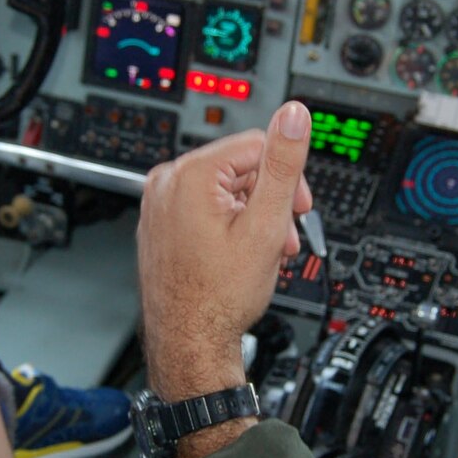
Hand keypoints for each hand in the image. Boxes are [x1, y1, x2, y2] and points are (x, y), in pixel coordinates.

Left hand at [137, 101, 312, 401]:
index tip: (298, 209)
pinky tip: (239, 253)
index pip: (257, 145)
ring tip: (264, 251)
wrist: (189, 342)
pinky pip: (203, 208)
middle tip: (283, 236)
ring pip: (224, 190)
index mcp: (190, 174)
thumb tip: (293, 114)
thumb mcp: (265, 224)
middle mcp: (167, 182)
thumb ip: (282, 164)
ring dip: (253, 215)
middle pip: (240, 168)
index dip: (286, 178)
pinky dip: (228, 225)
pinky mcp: (160, 223)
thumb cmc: (219, 295)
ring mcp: (159, 204)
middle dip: (270, 201)